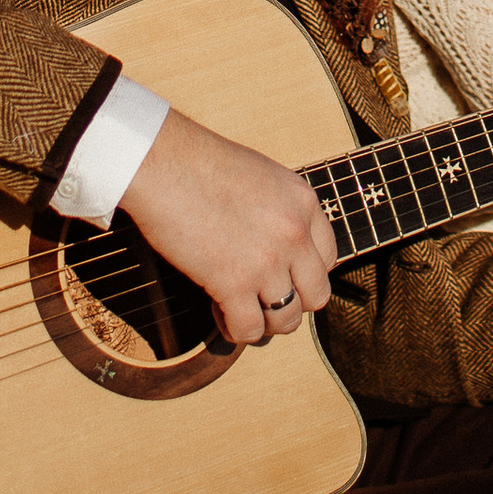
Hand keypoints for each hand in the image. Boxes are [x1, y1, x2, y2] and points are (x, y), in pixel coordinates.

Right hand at [115, 106, 339, 350]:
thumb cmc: (199, 163)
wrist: (163, 162)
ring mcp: (267, 260)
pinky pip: (249, 329)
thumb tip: (274, 245)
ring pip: (287, 320)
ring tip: (240, 310)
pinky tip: (218, 314)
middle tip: (264, 298)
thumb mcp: (261, 177)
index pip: (329, 257)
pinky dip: (236, 331)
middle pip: (316, 295)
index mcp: (303, 202)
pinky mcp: (233, 283)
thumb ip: (278, 210)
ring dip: (265, 323)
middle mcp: (294, 233)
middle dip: (292, 304)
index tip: (284, 277)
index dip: (305, 274)